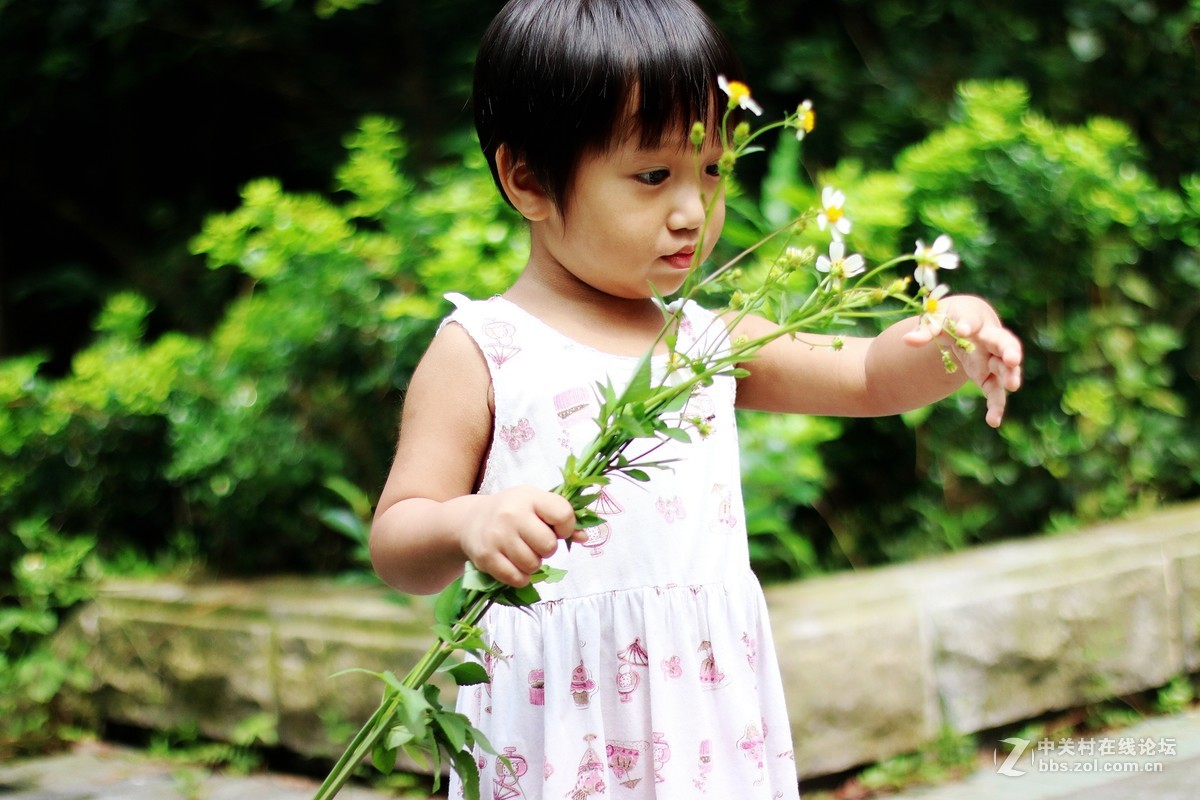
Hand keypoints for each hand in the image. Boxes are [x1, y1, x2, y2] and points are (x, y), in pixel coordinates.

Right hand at [457, 485, 583, 586]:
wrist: (471, 520)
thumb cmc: (512, 511)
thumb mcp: (535, 505)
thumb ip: (561, 518)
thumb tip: (584, 537)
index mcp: (529, 497)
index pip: (563, 514)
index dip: (566, 527)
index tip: (557, 529)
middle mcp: (512, 514)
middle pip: (548, 545)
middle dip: (547, 549)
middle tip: (537, 543)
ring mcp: (497, 536)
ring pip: (533, 564)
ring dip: (533, 563)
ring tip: (524, 552)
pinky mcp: (486, 557)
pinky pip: (516, 578)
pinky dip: (521, 577)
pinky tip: (515, 565)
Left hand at [903, 295, 1023, 427]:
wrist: (965, 325)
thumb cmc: (950, 320)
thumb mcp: (935, 323)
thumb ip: (924, 333)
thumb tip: (906, 340)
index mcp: (974, 320)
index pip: (971, 321)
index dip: (967, 324)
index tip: (962, 329)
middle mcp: (989, 339)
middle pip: (1004, 342)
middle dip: (1009, 350)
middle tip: (1013, 359)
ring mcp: (992, 359)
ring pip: (1006, 368)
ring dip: (1010, 376)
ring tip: (1013, 386)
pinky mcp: (989, 377)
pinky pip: (995, 392)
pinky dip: (996, 406)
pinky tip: (993, 421)